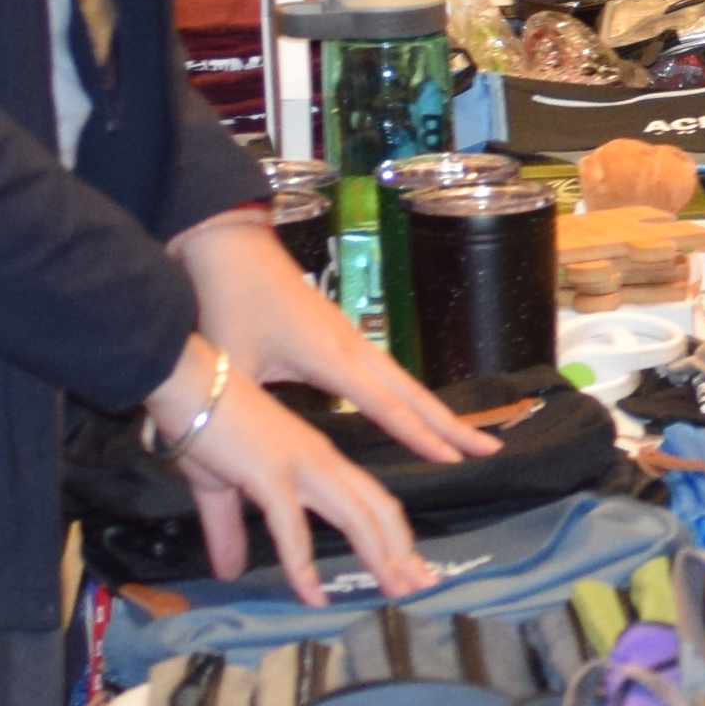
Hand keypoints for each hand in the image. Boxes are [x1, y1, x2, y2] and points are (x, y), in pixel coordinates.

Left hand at [186, 215, 494, 456]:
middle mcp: (350, 346)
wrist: (228, 246)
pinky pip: (387, 372)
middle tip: (490, 447)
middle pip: (413, 391)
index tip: (452, 459)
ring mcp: (349, 338)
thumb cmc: (227, 301)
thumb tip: (214, 451)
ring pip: (404, 380)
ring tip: (468, 436)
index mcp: (328, 357)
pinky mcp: (340, 334)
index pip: (384, 404)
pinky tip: (417, 410)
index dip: (418, 434)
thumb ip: (233, 410)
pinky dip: (411, 395)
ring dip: (437, 409)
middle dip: (452, 422)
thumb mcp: (227, 363)